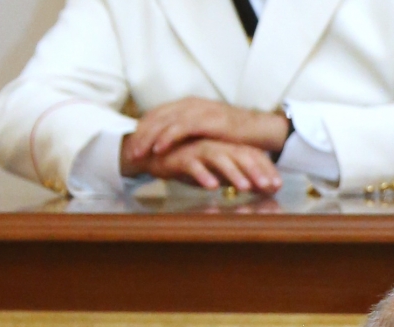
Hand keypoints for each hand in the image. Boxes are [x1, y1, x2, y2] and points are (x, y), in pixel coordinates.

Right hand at [120, 138, 281, 192]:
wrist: (156, 156)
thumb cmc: (192, 164)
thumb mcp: (220, 173)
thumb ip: (240, 178)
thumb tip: (266, 189)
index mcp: (226, 147)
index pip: (251, 154)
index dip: (265, 169)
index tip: (278, 186)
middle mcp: (214, 145)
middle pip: (238, 154)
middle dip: (255, 171)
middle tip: (268, 187)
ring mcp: (197, 149)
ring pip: (218, 158)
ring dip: (233, 173)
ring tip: (245, 188)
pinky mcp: (179, 156)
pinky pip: (192, 165)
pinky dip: (202, 175)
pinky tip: (212, 186)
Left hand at [126, 97, 289, 160]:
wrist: (262, 130)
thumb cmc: (239, 135)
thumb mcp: (210, 132)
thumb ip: (193, 134)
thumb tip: (179, 146)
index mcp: (188, 105)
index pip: (157, 115)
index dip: (142, 131)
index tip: (134, 147)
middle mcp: (189, 104)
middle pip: (155, 118)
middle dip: (140, 136)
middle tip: (130, 154)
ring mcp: (197, 110)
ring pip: (163, 123)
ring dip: (148, 139)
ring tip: (139, 155)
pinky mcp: (205, 120)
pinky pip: (179, 129)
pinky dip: (166, 139)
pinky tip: (157, 150)